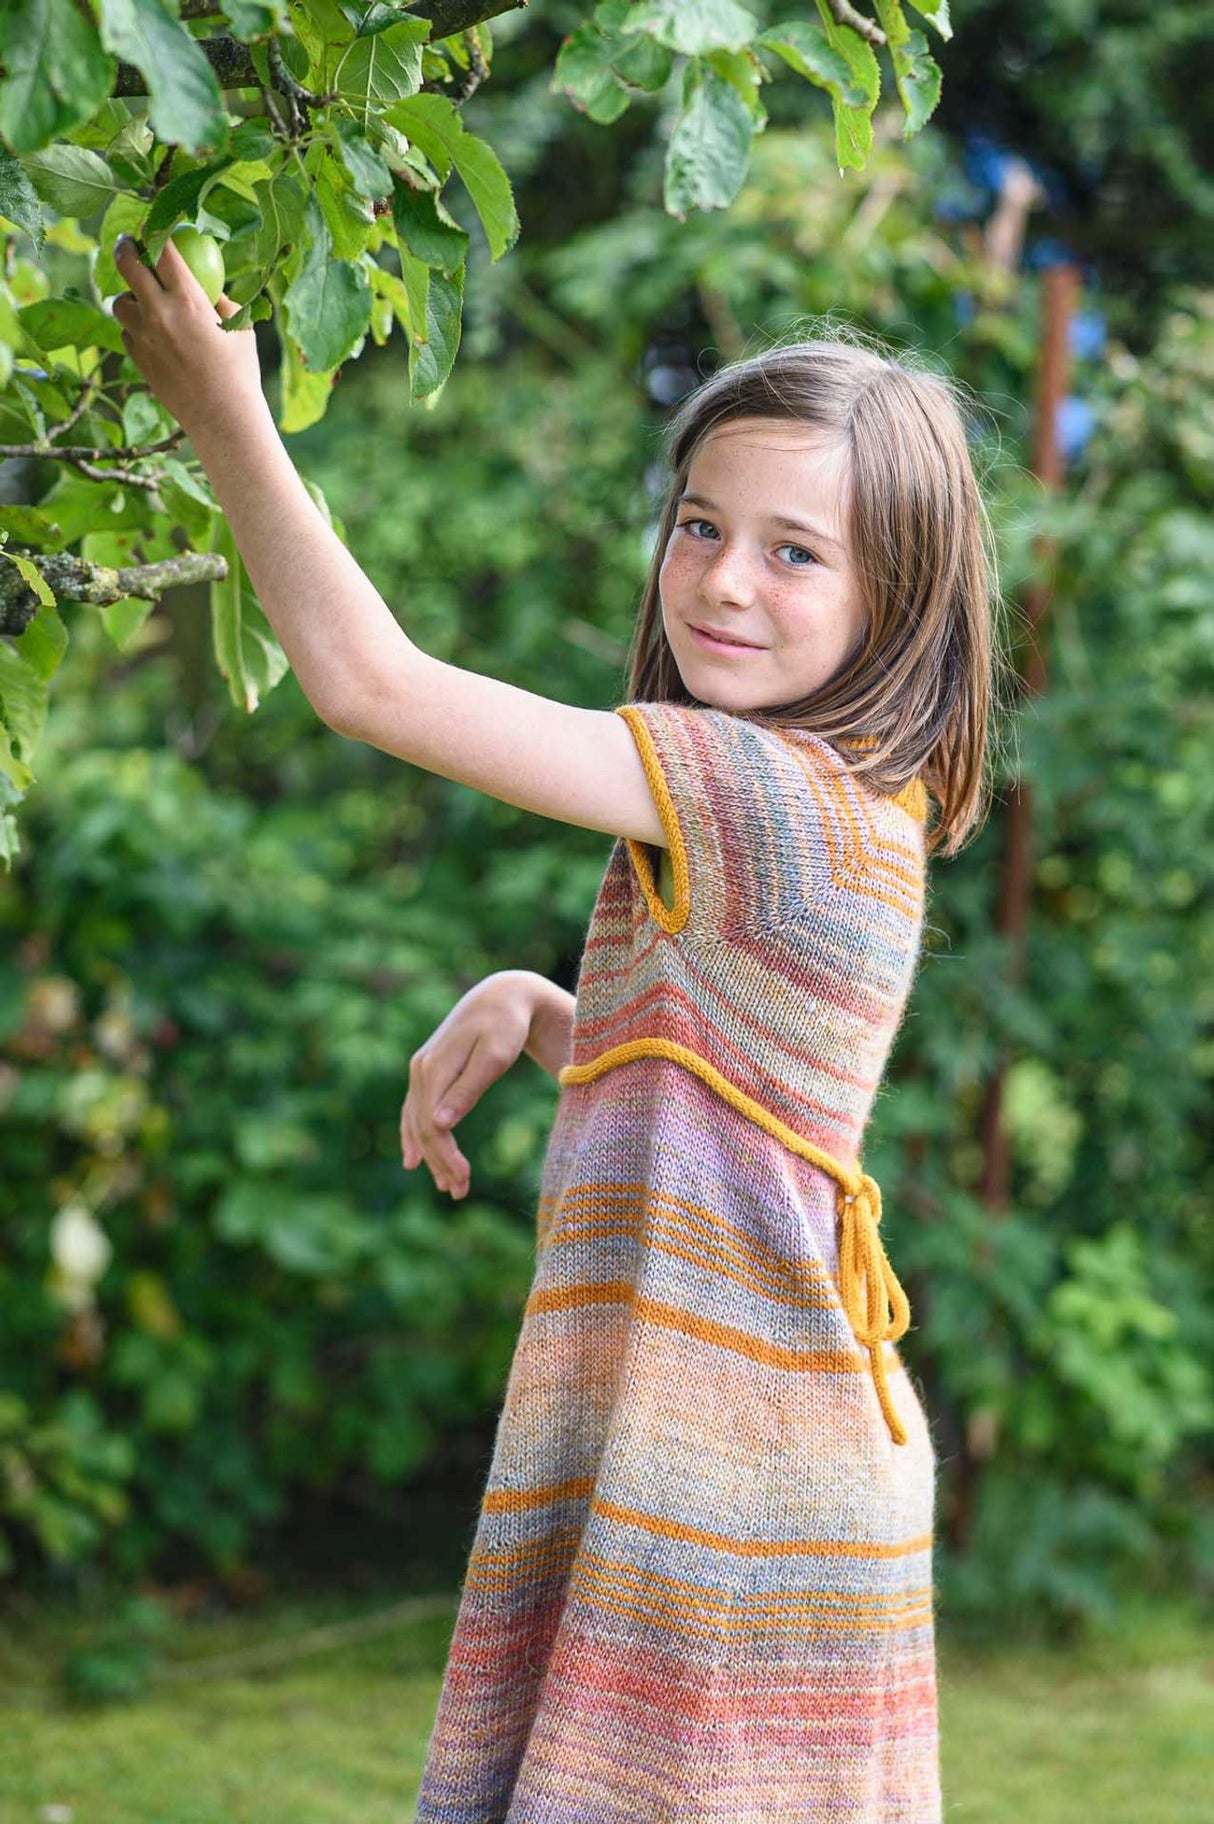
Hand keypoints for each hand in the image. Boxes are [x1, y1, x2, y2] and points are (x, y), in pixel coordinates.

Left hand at [112, 235, 265, 439]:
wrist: (222, 416)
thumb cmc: (240, 371)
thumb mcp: (240, 328)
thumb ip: (221, 301)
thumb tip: (209, 285)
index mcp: (188, 299)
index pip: (163, 251)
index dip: (155, 233)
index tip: (153, 229)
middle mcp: (159, 313)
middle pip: (128, 266)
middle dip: (125, 248)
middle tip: (127, 244)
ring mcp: (143, 337)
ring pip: (120, 303)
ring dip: (129, 297)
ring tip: (142, 302)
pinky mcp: (138, 359)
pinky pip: (127, 333)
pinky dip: (135, 329)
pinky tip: (151, 335)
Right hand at [401, 971, 538, 1199]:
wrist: (502, 996)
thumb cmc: (505, 1026)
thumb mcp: (494, 1057)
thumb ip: (467, 1090)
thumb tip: (439, 1125)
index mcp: (434, 1068)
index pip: (431, 1124)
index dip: (444, 1156)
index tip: (464, 1181)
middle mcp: (420, 1070)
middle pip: (422, 1127)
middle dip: (439, 1162)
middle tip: (459, 1192)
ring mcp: (421, 1070)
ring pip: (417, 1122)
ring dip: (430, 1156)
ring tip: (448, 1186)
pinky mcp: (427, 1071)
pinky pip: (413, 1110)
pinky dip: (414, 1137)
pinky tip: (413, 1160)